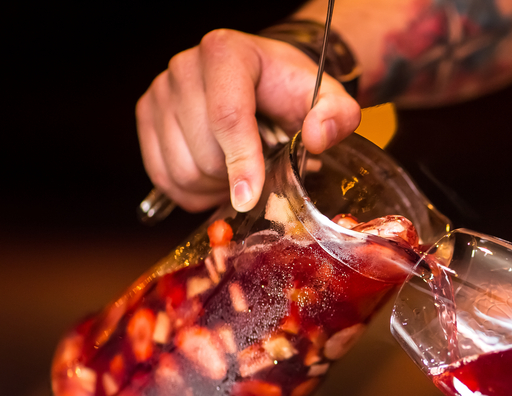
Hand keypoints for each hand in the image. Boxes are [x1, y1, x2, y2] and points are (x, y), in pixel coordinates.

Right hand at [136, 29, 361, 212]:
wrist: (264, 80)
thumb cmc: (292, 90)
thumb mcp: (329, 98)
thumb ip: (338, 115)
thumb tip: (317, 138)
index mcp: (227, 53)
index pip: (227, 116)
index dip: (240, 162)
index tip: (250, 198)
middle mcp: (185, 67)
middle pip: (203, 150)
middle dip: (234, 176)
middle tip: (260, 172)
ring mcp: (160, 91)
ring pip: (181, 169)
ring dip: (214, 187)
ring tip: (240, 173)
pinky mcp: (147, 116)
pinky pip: (162, 176)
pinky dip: (192, 192)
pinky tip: (217, 180)